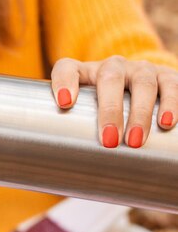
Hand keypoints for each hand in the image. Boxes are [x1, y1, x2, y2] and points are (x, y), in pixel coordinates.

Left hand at [50, 56, 176, 147]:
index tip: (64, 103)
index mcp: (85, 72)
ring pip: (142, 83)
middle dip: (109, 110)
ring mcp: (140, 69)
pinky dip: (170, 104)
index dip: (64, 82)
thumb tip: (64, 165)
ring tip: (134, 141)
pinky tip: (166, 123)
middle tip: (108, 140)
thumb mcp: (85, 111)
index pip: (67, 68)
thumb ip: (72, 126)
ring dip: (139, 113)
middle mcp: (113, 66)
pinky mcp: (166, 76)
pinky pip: (171, 86)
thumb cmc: (102, 106)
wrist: (137, 89)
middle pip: (108, 78)